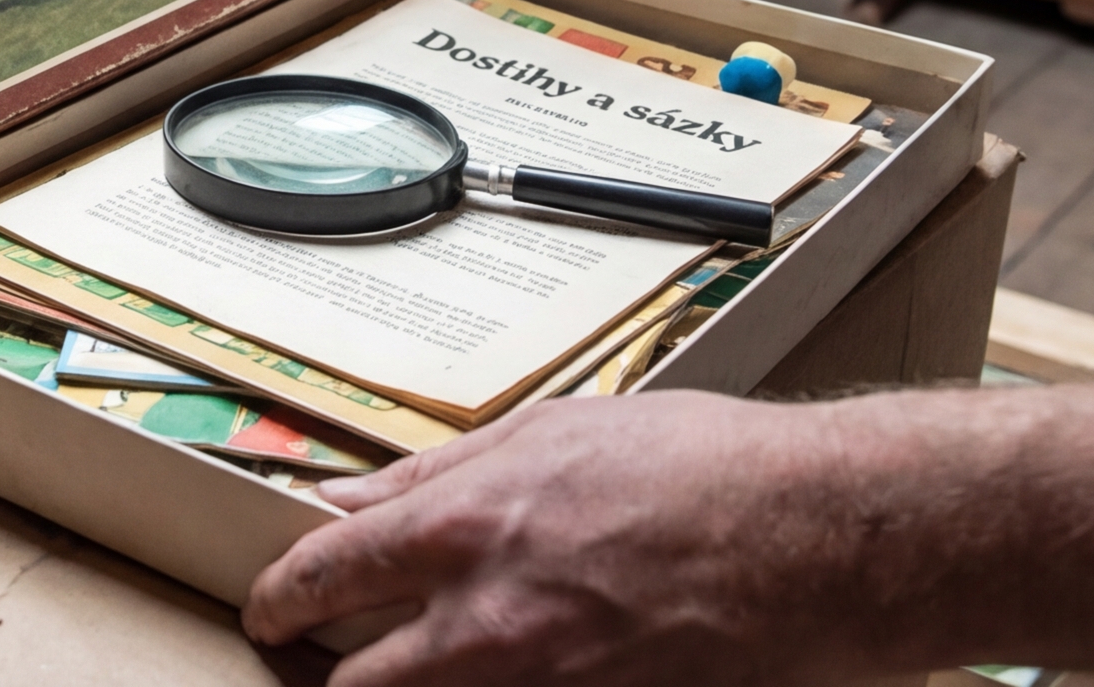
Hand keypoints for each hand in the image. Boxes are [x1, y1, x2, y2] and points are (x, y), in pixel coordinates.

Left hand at [245, 392, 873, 686]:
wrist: (821, 538)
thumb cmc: (707, 470)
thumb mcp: (553, 432)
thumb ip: (438, 473)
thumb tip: (353, 496)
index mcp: (468, 526)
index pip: (322, 576)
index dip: (279, 598)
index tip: (271, 605)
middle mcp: (490, 620)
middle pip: (354, 682)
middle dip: (329, 671)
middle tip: (322, 656)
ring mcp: (541, 685)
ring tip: (409, 665)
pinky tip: (504, 670)